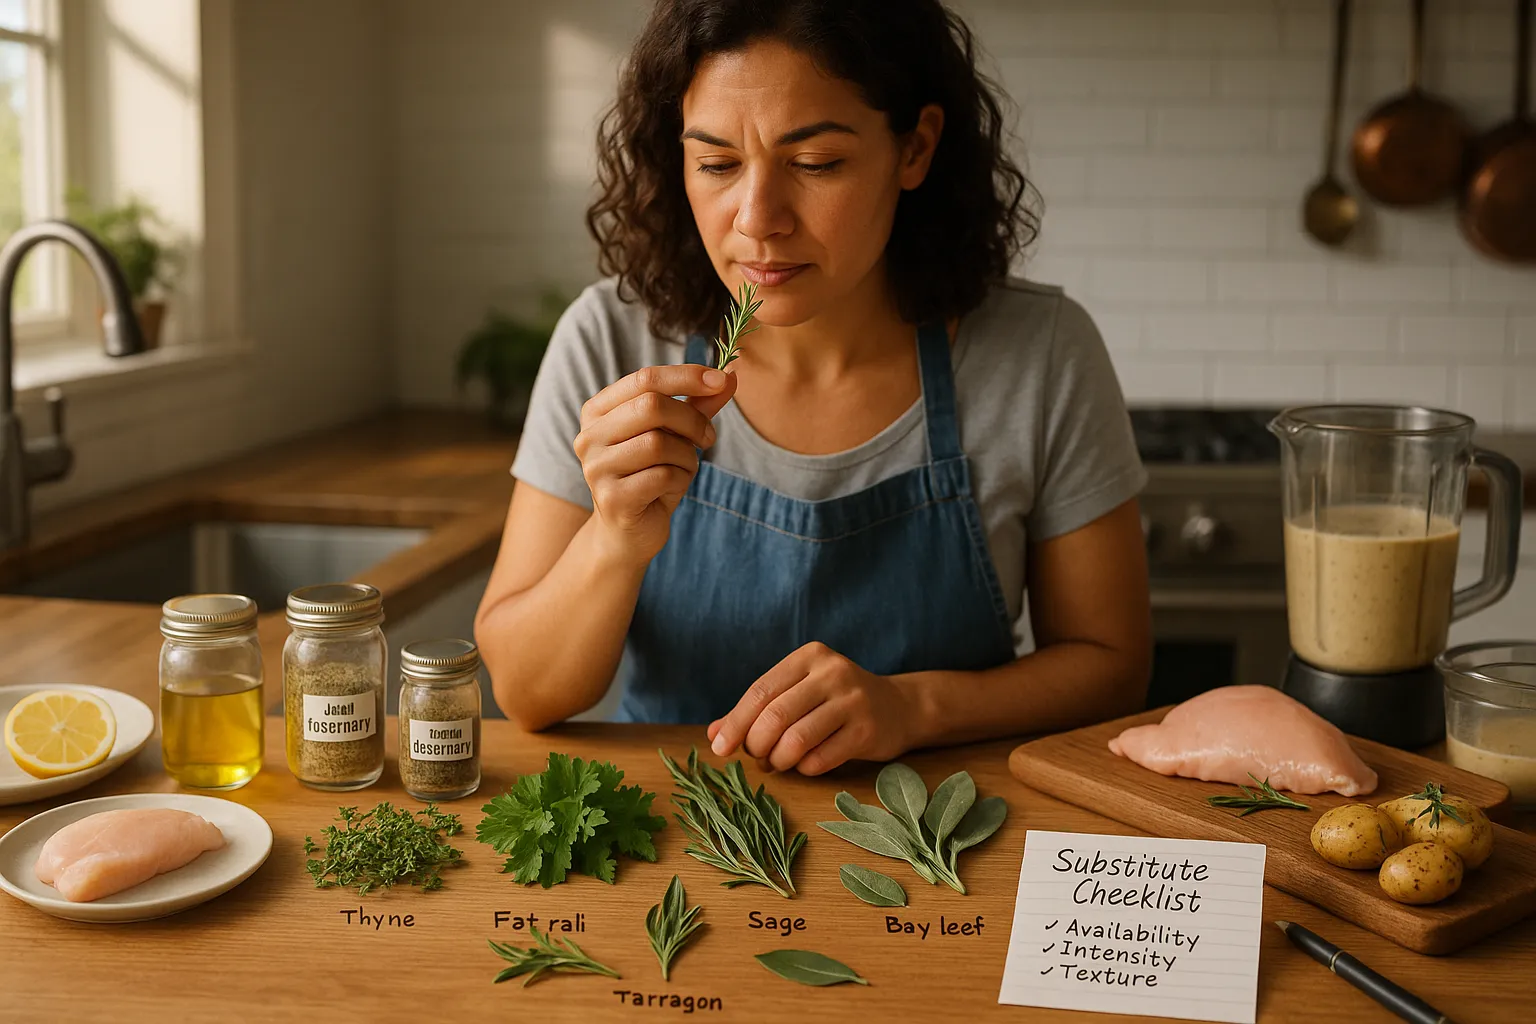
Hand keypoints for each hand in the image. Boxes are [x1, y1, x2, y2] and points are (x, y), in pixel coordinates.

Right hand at [575, 364, 737, 564]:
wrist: (628, 533)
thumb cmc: (651, 476)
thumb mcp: (675, 435)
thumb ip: (698, 405)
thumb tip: (730, 376)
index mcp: (598, 411)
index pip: (644, 379)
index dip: (686, 376)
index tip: (720, 380)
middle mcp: (589, 436)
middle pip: (651, 406)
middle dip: (692, 419)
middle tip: (709, 437)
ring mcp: (596, 468)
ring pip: (658, 443)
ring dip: (686, 455)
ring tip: (685, 467)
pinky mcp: (612, 498)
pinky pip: (662, 476)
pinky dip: (680, 479)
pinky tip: (672, 488)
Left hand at [706, 642, 913, 775]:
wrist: (899, 708)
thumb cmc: (835, 702)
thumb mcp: (798, 694)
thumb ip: (756, 711)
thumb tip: (713, 734)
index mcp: (809, 656)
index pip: (761, 690)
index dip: (735, 722)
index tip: (719, 748)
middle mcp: (832, 672)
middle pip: (775, 716)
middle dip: (756, 744)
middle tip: (756, 757)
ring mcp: (852, 700)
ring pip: (795, 740)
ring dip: (779, 760)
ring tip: (779, 762)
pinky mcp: (866, 730)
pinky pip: (819, 760)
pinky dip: (803, 769)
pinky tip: (806, 764)